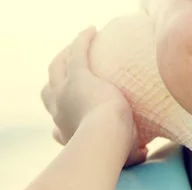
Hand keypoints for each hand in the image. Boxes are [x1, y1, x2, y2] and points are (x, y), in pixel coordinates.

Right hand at [41, 26, 146, 165]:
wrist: (105, 139)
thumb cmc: (115, 152)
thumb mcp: (124, 156)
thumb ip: (133, 155)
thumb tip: (143, 153)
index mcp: (67, 133)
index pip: (58, 128)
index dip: (60, 123)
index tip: (67, 123)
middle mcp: (59, 112)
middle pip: (48, 92)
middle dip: (53, 84)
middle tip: (66, 76)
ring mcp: (65, 92)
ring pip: (57, 67)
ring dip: (63, 57)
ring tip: (74, 48)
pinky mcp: (78, 77)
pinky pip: (77, 52)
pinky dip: (82, 41)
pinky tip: (92, 30)